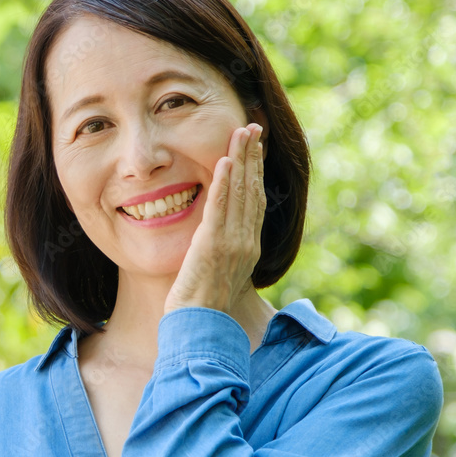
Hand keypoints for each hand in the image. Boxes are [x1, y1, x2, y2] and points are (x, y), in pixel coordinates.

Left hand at [164, 123, 264, 316]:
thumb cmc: (202, 308)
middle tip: (253, 127)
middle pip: (252, 190)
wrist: (199, 329)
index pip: (254, 201)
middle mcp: (246, 242)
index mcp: (248, 247)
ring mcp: (232, 243)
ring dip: (241, 159)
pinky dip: (223, 183)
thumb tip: (217, 241)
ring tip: (241, 132)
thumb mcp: (218, 275)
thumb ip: (221, 254)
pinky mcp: (213, 246)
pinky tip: (224, 161)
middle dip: (253, 156)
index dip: (256, 172)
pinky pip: (219, 208)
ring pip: (239, 193)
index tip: (255, 148)